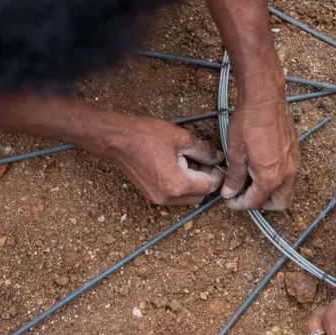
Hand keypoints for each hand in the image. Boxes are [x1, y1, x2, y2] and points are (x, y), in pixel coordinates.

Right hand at [95, 115, 223, 204]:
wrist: (117, 139)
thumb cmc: (146, 136)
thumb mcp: (181, 138)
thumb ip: (204, 151)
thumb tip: (217, 158)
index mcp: (177, 184)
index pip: (209, 186)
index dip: (217, 173)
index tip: (218, 161)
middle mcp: (167, 197)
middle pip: (200, 196)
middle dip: (206, 179)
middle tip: (205, 160)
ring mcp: (157, 199)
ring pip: (188, 198)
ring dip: (194, 184)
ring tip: (190, 161)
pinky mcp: (151, 195)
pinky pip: (174, 196)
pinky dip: (181, 185)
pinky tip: (178, 166)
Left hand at [221, 96, 298, 210]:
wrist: (265, 100)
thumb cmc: (248, 123)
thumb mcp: (235, 153)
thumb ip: (234, 177)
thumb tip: (230, 193)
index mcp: (270, 178)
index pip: (256, 202)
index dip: (240, 204)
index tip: (230, 199)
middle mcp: (286, 174)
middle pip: (280, 203)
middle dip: (263, 204)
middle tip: (246, 195)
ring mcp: (294, 162)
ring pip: (288, 189)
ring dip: (273, 192)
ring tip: (253, 181)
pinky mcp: (295, 152)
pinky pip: (290, 174)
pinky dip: (279, 178)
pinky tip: (263, 167)